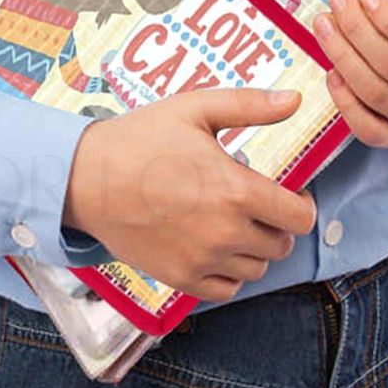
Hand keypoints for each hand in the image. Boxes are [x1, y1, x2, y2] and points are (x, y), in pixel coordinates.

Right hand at [62, 87, 316, 302]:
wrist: (86, 178)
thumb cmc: (142, 138)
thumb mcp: (197, 109)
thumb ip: (251, 105)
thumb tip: (296, 98)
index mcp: (237, 191)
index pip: (300, 218)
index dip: (301, 204)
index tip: (288, 193)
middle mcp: (225, 233)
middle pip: (281, 244)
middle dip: (276, 224)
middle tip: (254, 203)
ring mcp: (202, 260)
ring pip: (257, 269)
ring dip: (254, 248)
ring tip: (232, 221)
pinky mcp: (180, 278)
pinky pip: (227, 289)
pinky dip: (229, 272)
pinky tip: (215, 246)